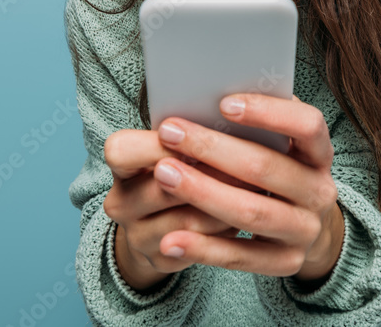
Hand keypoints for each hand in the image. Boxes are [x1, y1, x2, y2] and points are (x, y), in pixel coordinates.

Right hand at [102, 129, 262, 284]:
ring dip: (227, 203)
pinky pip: (202, 248)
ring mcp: (138, 238)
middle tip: (250, 159)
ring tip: (259, 186)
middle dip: (209, 173)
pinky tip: (249, 212)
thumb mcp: (172, 148)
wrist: (156, 223)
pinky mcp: (161, 261)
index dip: (154, 144)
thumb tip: (234, 119)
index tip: (185, 133)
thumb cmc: (176, 168)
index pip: (121, 152)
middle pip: (163, 188)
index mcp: (121, 167)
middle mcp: (122, 204)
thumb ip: (190, 136)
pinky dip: (228, 228)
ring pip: (189, 221)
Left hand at [151, 93, 344, 284]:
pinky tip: (171, 239)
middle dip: (213, 149)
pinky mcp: (286, 263)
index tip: (223, 103)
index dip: (268, 113)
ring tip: (163, 174)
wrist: (304, 228)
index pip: (308, 125)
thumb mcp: (279, 146)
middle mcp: (320, 191)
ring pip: (252, 212)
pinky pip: (241, 256)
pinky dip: (203, 248)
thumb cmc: (277, 170)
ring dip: (203, 192)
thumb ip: (256, 124)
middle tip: (169, 132)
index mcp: (320, 153)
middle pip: (266, 168)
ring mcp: (306, 230)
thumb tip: (209, 93)